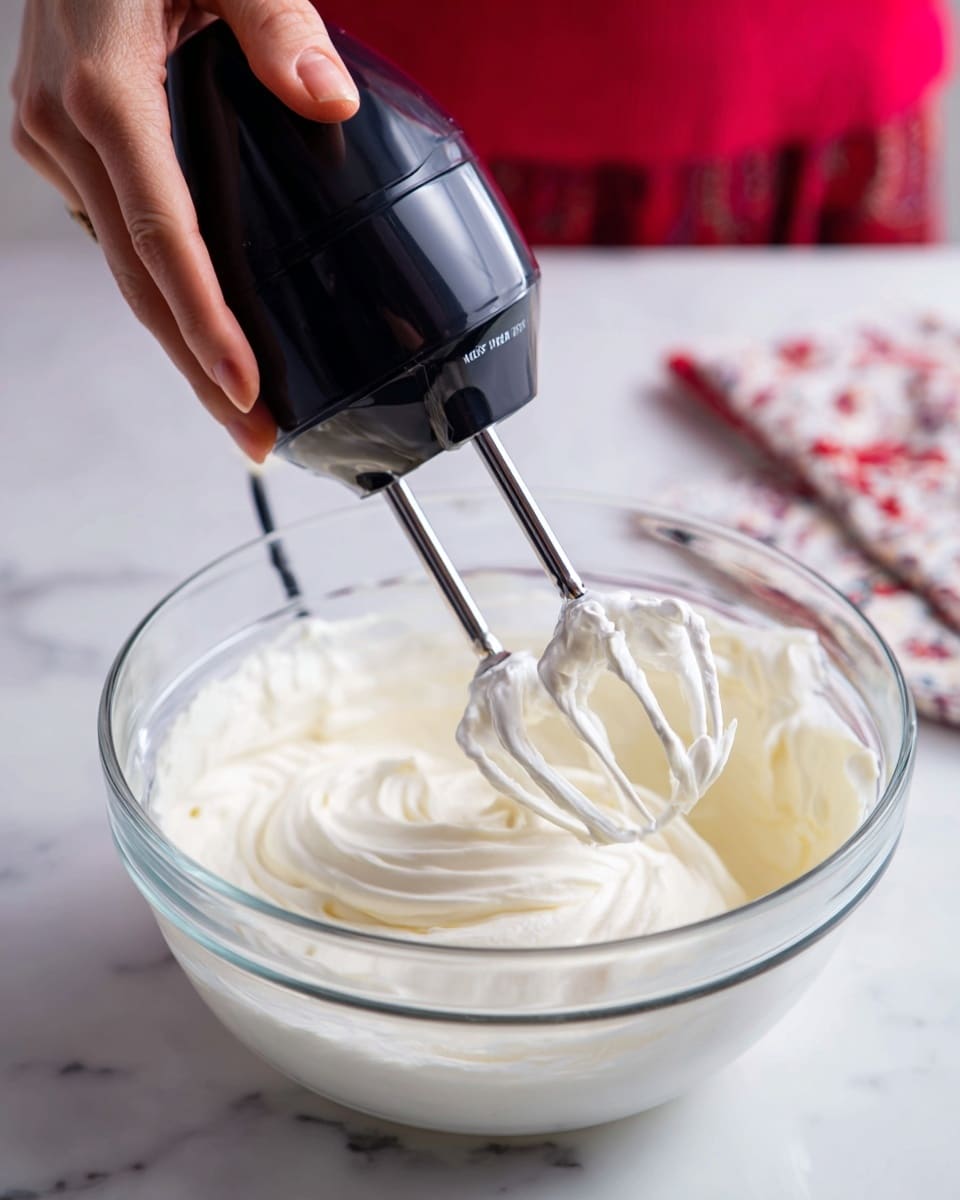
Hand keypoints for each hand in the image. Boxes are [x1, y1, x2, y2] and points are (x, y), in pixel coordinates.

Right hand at [11, 0, 358, 460]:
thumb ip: (276, 22)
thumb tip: (330, 99)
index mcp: (101, 92)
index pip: (163, 237)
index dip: (204, 323)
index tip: (245, 389)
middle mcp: (66, 129)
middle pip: (140, 282)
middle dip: (199, 370)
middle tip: (254, 437)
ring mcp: (58, 140)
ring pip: (126, 269)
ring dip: (181, 343)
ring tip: (239, 406)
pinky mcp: (68, 141)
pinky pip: (120, 235)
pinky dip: (165, 291)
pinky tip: (203, 329)